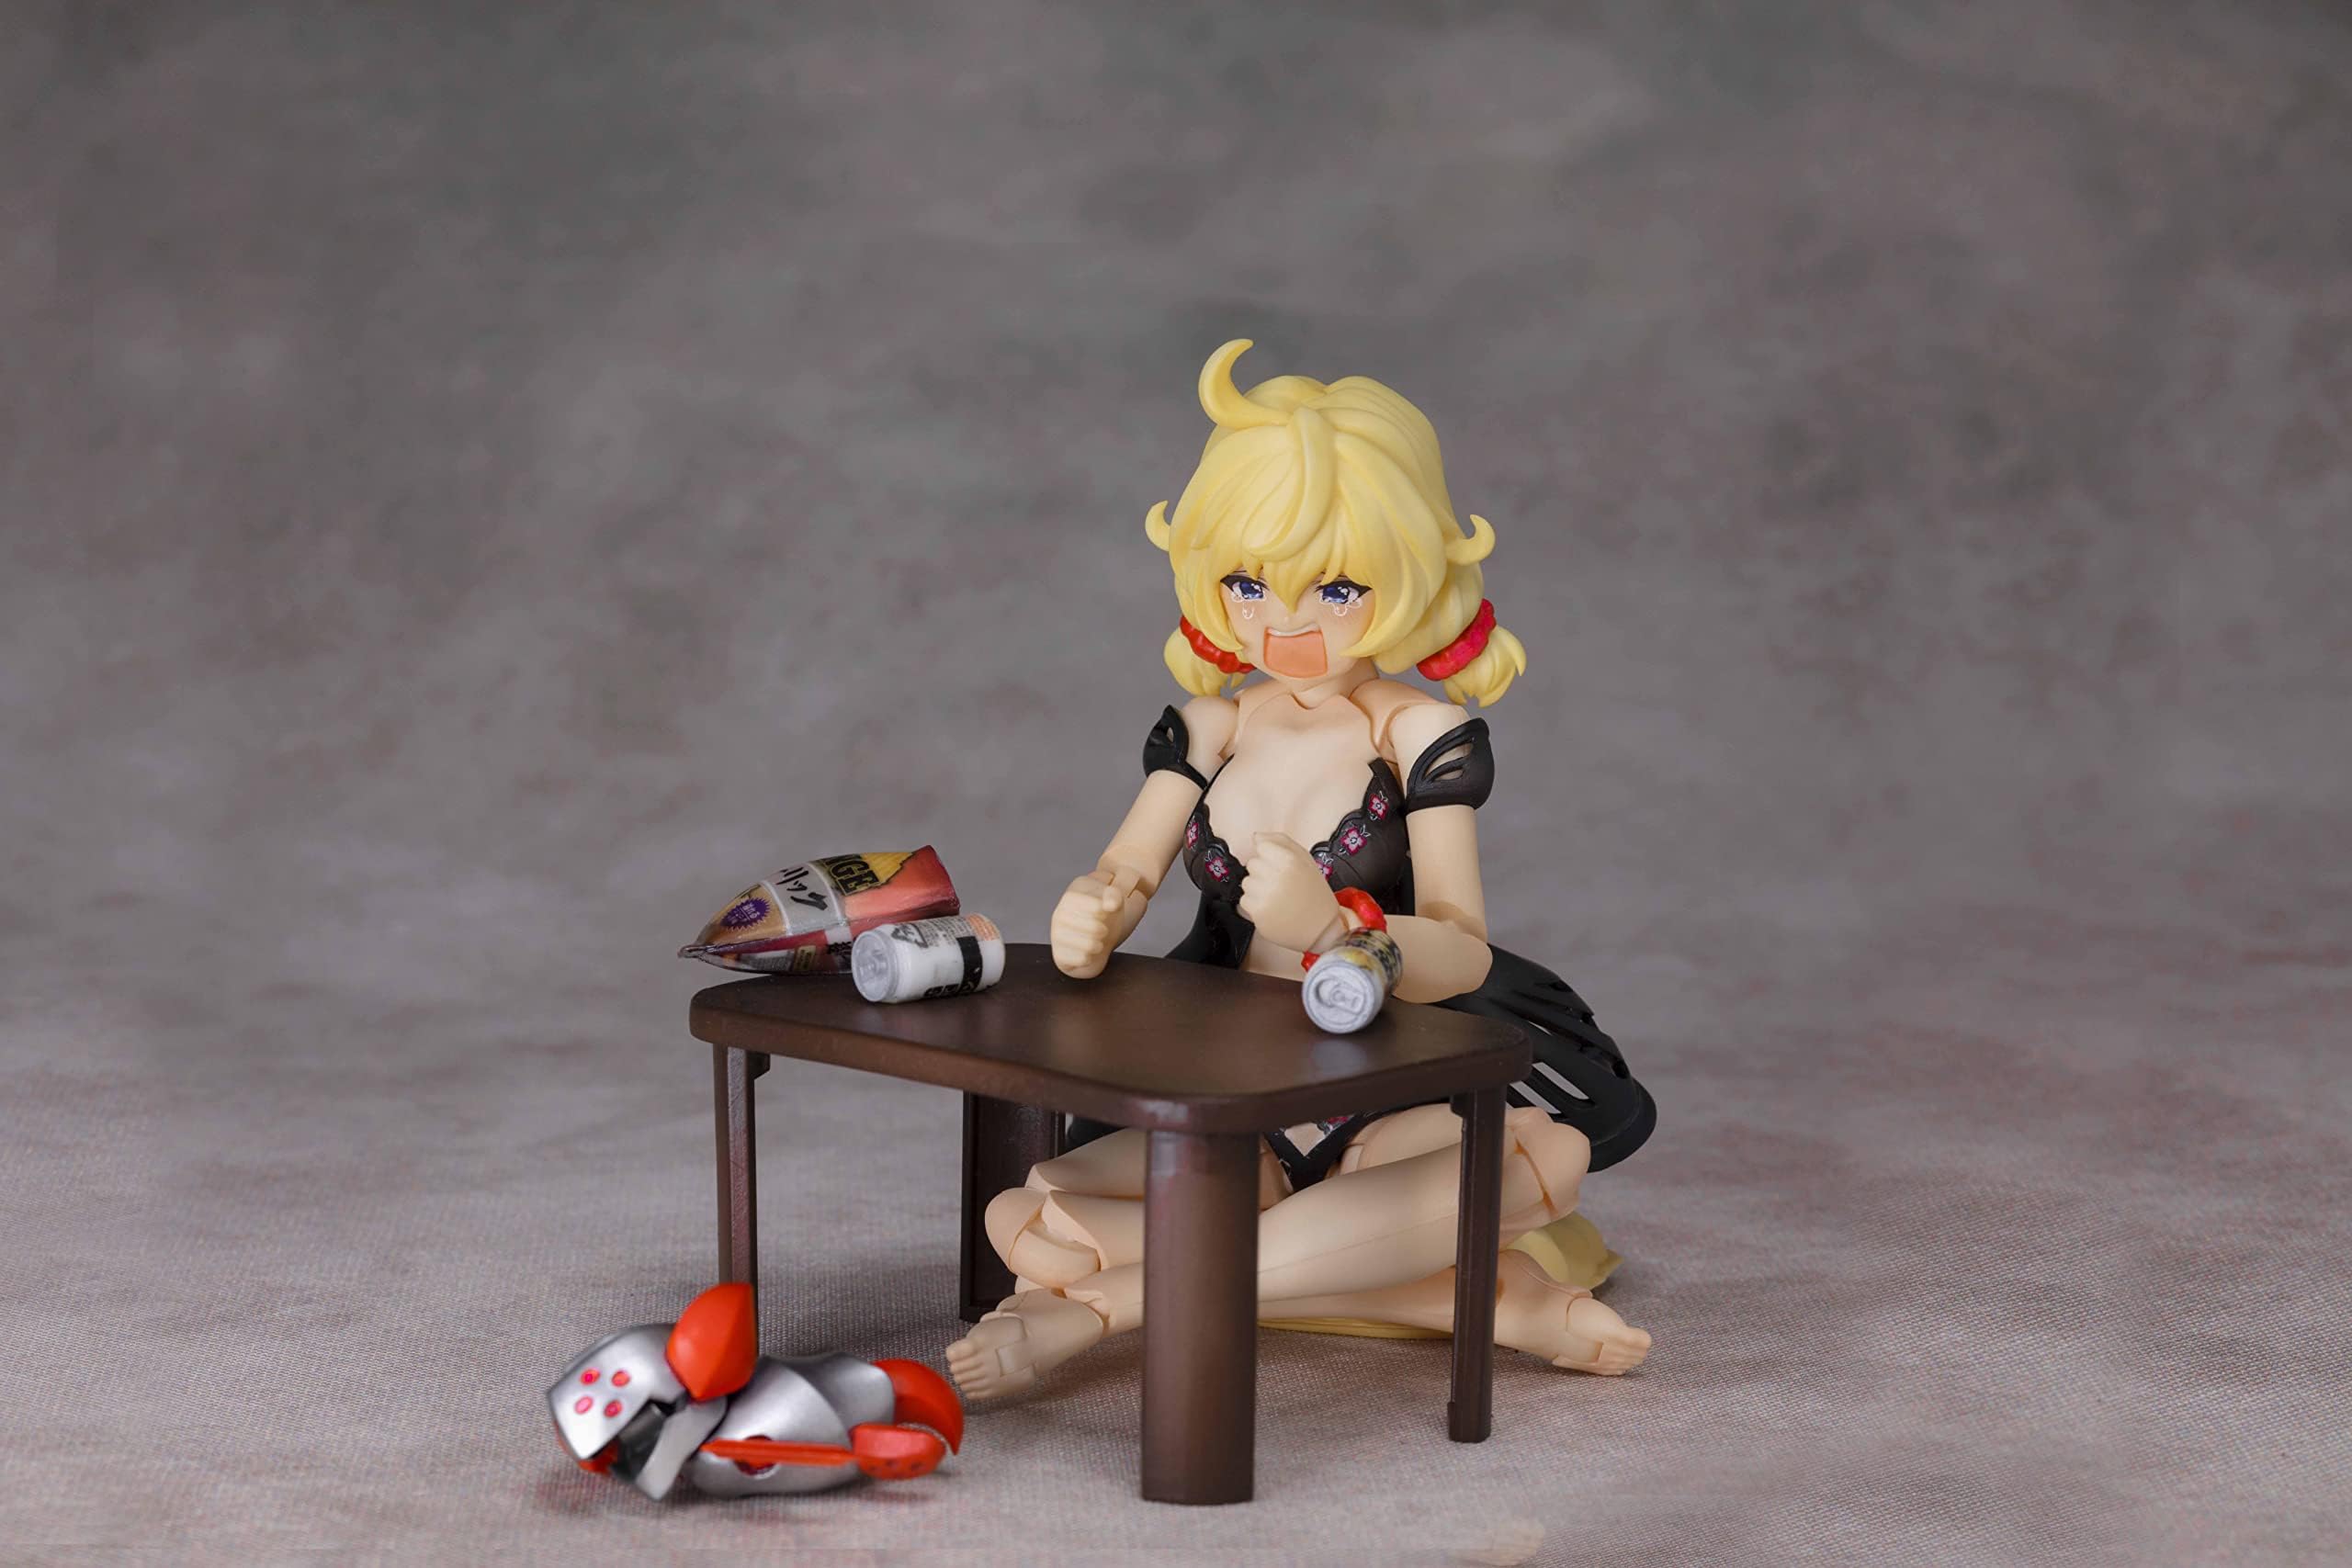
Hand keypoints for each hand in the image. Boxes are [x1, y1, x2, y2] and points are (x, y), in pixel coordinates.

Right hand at [1050, 865, 1142, 978]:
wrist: (1096, 934)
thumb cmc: (1103, 914)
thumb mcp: (1112, 899)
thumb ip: (1114, 895)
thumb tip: (1110, 905)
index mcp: (1071, 897)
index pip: (1096, 906)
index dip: (1105, 912)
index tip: (1104, 912)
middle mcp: (1059, 914)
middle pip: (1091, 926)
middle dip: (1102, 930)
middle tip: (1103, 930)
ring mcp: (1056, 935)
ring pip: (1085, 945)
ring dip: (1097, 945)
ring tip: (1097, 942)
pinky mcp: (1059, 956)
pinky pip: (1079, 960)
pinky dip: (1088, 959)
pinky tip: (1087, 953)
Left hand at [1237, 832, 1348, 954]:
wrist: (1322, 928)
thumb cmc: (1314, 893)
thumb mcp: (1305, 859)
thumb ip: (1280, 841)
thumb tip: (1256, 837)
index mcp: (1289, 860)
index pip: (1261, 847)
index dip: (1270, 856)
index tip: (1280, 866)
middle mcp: (1276, 876)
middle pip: (1252, 864)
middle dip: (1264, 873)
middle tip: (1281, 885)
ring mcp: (1266, 895)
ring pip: (1246, 883)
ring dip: (1258, 889)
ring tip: (1277, 897)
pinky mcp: (1258, 913)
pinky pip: (1244, 901)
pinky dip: (1255, 905)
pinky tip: (1272, 908)